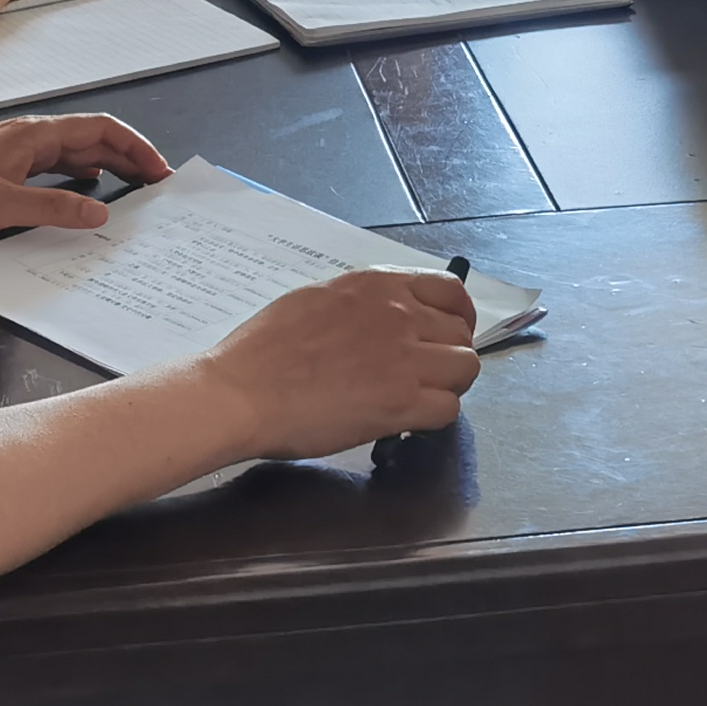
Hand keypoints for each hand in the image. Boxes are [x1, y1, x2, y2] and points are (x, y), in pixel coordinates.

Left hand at [0, 113, 171, 239]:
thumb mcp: (4, 207)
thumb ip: (56, 209)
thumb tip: (102, 212)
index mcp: (35, 135)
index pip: (99, 130)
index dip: (134, 146)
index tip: (158, 169)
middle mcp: (30, 136)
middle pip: (92, 139)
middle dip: (127, 156)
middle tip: (156, 184)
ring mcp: (18, 150)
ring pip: (74, 153)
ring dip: (106, 167)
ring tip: (133, 188)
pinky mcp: (6, 166)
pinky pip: (55, 165)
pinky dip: (80, 175)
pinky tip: (86, 191)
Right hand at [196, 270, 482, 455]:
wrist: (241, 391)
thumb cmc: (263, 349)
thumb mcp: (318, 299)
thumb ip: (361, 304)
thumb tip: (382, 319)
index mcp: (377, 285)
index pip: (450, 290)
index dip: (456, 316)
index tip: (443, 334)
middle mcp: (399, 315)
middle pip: (462, 334)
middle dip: (449, 355)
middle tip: (424, 375)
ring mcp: (404, 359)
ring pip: (465, 370)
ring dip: (447, 386)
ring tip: (418, 399)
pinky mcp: (401, 403)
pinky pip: (449, 409)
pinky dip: (434, 417)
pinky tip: (408, 420)